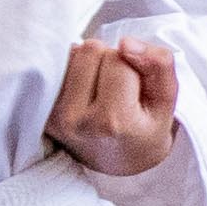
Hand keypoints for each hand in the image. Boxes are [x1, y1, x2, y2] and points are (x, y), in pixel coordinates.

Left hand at [44, 34, 185, 176]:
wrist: (119, 163)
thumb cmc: (144, 129)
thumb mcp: (165, 101)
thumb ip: (159, 66)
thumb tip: (126, 42)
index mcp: (112, 121)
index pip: (120, 57)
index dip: (134, 66)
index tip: (136, 92)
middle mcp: (75, 119)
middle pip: (92, 49)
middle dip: (110, 60)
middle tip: (118, 90)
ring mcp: (52, 115)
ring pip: (72, 52)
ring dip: (90, 63)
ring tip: (101, 89)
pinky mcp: (41, 110)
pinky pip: (56, 65)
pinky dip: (73, 70)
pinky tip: (84, 91)